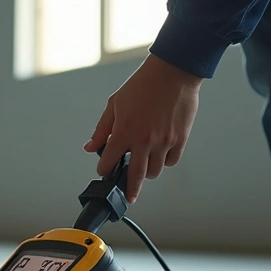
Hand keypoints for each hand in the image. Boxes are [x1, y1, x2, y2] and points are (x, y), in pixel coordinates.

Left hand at [84, 54, 203, 202]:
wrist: (173, 72)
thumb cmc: (143, 85)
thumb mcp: (114, 104)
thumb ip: (102, 128)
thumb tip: (90, 147)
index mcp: (124, 132)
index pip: (108, 162)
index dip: (104, 168)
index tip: (105, 170)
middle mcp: (143, 141)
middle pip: (135, 177)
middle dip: (130, 191)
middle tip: (129, 198)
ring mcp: (163, 142)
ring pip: (154, 171)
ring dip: (148, 172)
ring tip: (145, 165)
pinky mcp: (179, 139)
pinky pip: (171, 161)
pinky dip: (165, 161)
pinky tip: (160, 154)